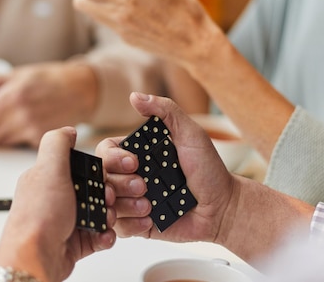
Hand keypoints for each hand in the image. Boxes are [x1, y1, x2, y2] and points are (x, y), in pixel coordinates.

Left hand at [0, 62, 97, 146]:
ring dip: (1, 135)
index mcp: (12, 95)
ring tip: (11, 122)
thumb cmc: (51, 79)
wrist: (82, 90)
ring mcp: (32, 129)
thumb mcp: (19, 74)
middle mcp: (21, 114)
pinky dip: (19, 138)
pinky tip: (27, 125)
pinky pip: (19, 145)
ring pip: (1, 143)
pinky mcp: (42, 140)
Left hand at [0, 127, 116, 281]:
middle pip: (99, 190)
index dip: (108, 169)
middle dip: (118, 194)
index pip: (88, 167)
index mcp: (52, 177)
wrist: (36, 258)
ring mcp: (68, 220)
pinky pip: (99, 235)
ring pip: (103, 213)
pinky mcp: (75, 241)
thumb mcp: (47, 170)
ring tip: (118, 218)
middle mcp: (60, 197)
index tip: (127, 170)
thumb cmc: (38, 216)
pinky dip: (107, 235)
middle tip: (134, 198)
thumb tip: (68, 130)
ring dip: (116, 216)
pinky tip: (106, 235)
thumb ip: (57, 144)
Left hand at [75, 0, 224, 71]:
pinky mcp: (127, 40)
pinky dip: (112, 13)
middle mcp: (118, 16)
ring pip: (93, 15)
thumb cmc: (183, 8)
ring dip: (98, 2)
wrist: (195, 43)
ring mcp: (121, 30)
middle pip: (81, 3)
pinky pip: (109, 24)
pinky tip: (134, 8)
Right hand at [95, 92, 233, 243]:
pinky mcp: (137, 225)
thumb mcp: (190, 134)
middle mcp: (130, 176)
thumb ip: (166, 111)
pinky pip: (118, 227)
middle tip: (143, 186)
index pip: (105, 151)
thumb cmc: (208, 169)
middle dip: (119, 183)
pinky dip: (130, 224)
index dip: (113, 158)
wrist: (222, 208)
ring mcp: (132, 200)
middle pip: (101, 178)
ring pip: (107, 204)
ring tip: (148, 206)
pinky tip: (149, 220)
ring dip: (125, 204)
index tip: (134, 162)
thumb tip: (134, 96)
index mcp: (138, 152)